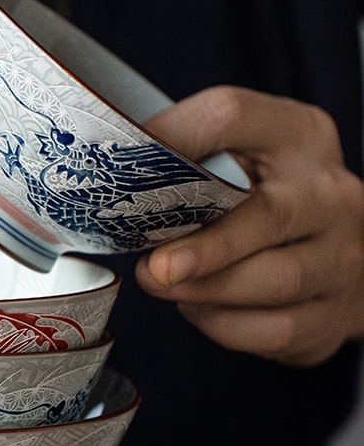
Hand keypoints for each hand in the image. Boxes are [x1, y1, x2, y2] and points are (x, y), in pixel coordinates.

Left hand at [135, 85, 363, 366]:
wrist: (345, 253)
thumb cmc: (266, 202)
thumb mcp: (243, 161)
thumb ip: (190, 167)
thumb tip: (107, 189)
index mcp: (296, 136)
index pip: (230, 116)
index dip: (171, 139)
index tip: (121, 169)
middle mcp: (328, 193)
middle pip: (268, 216)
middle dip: (202, 250)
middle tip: (151, 269)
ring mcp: (342, 255)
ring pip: (275, 280)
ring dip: (206, 291)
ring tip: (166, 286)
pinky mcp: (335, 312)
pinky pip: (275, 329)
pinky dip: (225, 325)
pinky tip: (202, 309)